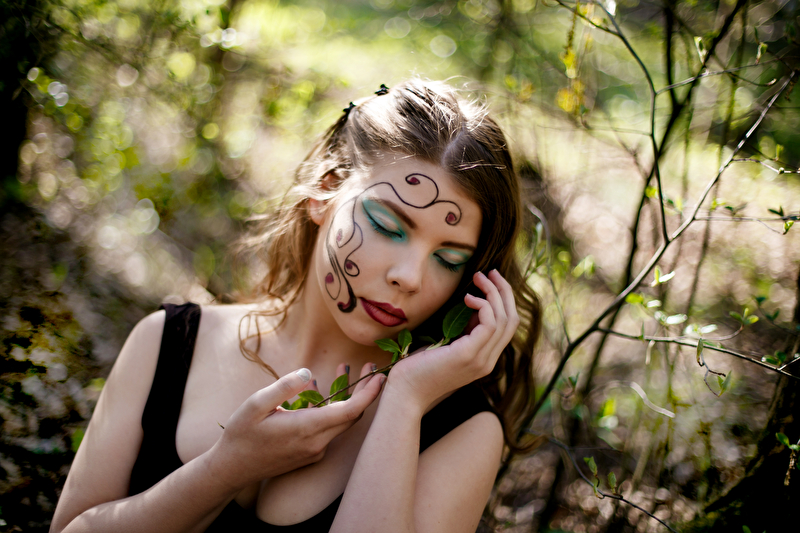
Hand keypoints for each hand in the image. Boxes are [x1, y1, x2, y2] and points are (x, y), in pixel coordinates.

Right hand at [206, 366, 384, 491]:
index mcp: (307, 428)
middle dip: (365, 391)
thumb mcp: (256, 404)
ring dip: (349, 398)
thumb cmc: (241, 434)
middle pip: (352, 416)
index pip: (350, 411)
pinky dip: (333, 409)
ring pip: (342, 422)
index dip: (369, 393)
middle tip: (369, 368)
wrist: (232, 469)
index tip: (381, 376)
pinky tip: (321, 389)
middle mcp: (317, 443)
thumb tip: (308, 372)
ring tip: (348, 370)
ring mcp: (315, 450)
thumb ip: (284, 387)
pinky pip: (330, 429)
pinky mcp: (311, 453)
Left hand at [387, 270, 518, 411]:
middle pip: (512, 320)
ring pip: (504, 319)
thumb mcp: (447, 344)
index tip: (489, 281)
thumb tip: (472, 304)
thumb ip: (463, 330)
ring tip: (478, 278)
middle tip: (490, 272)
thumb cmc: (418, 368)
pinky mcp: (469, 355)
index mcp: (484, 359)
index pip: (507, 326)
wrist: (405, 393)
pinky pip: (490, 324)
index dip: (503, 300)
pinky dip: (483, 305)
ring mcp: (481, 360)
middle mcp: (488, 361)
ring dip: (493, 293)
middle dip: (504, 292)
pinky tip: (467, 298)